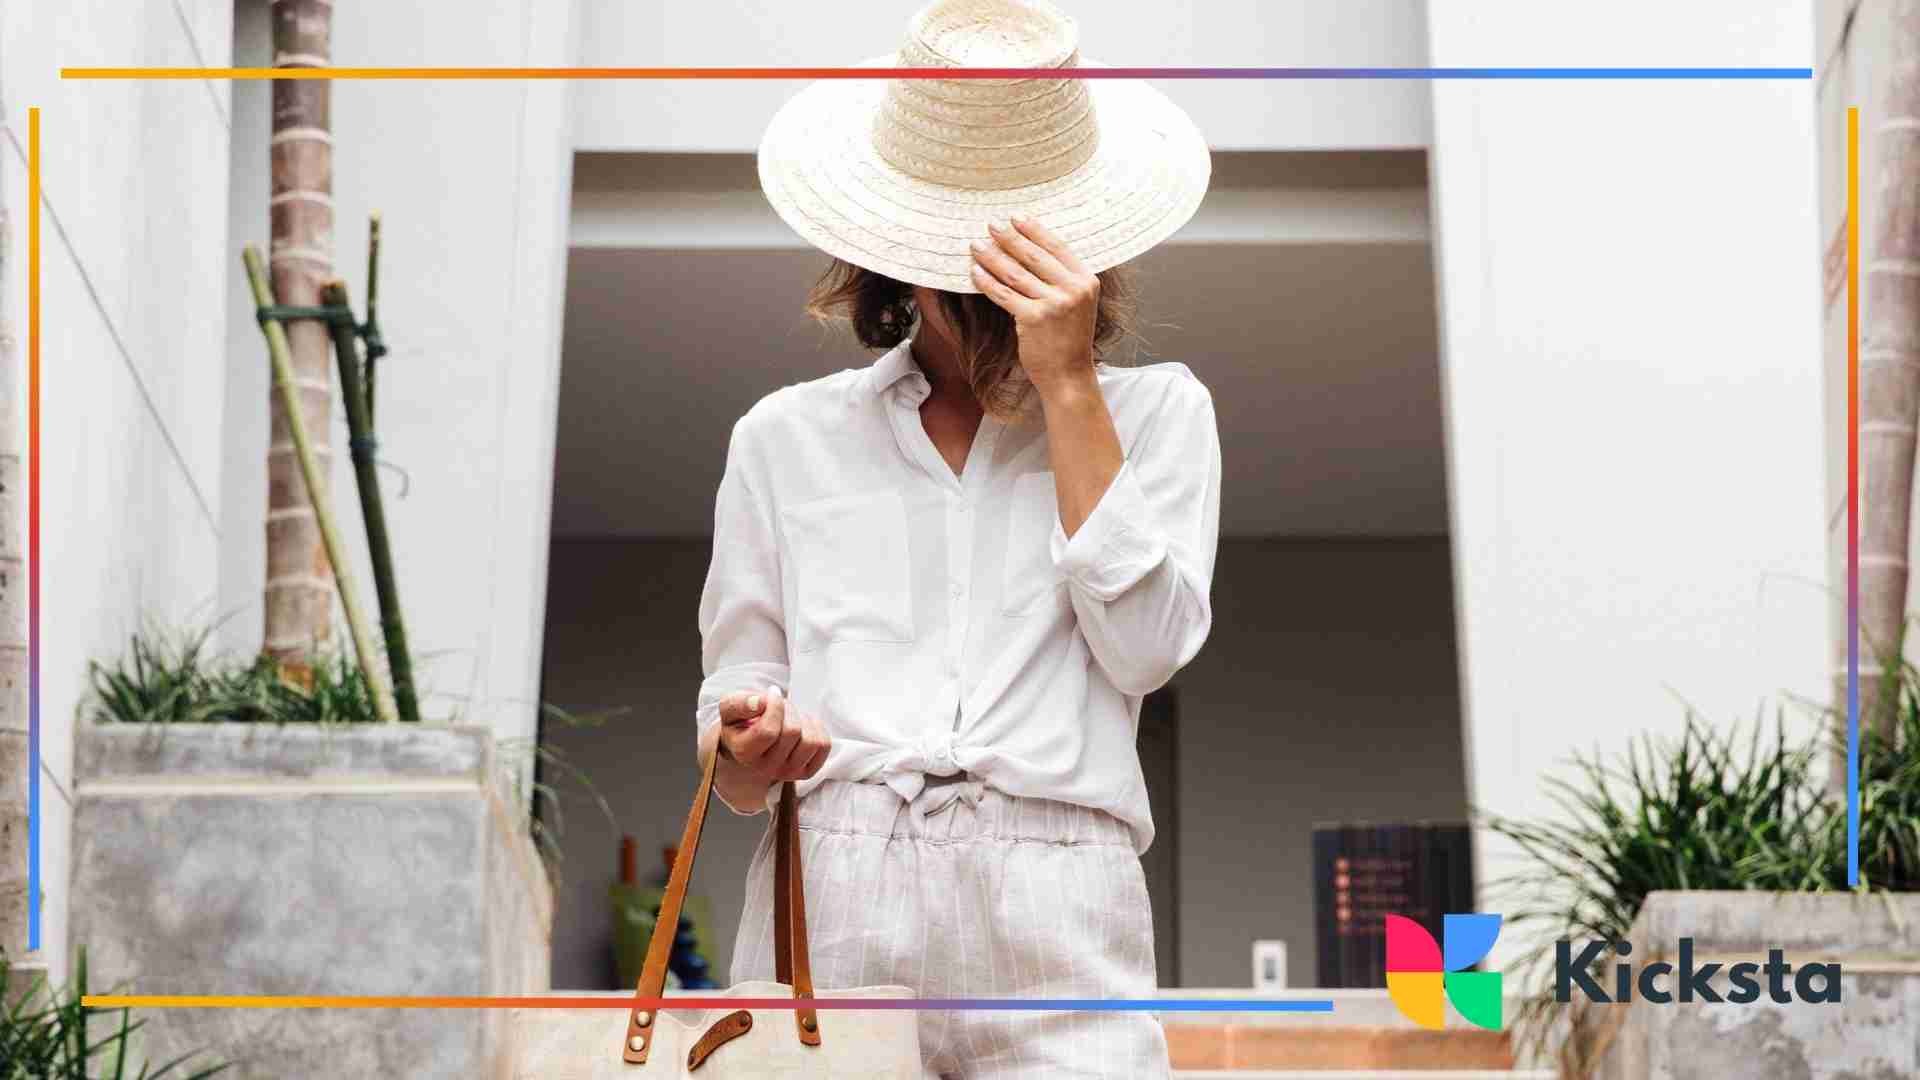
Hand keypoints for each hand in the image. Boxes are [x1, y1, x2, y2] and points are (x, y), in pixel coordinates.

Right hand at [715, 687, 829, 783]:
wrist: (750, 736)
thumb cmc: (742, 720)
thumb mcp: (731, 706)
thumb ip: (740, 703)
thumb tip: (761, 703)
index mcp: (744, 753)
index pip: (768, 731)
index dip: (774, 707)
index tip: (770, 695)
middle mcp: (766, 769)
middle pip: (792, 732)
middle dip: (788, 710)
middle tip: (778, 707)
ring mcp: (788, 773)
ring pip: (811, 741)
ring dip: (803, 720)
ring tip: (789, 717)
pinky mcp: (806, 771)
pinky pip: (824, 745)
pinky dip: (816, 728)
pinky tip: (801, 726)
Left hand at [968, 216, 1099, 395]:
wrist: (1068, 375)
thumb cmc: (1069, 339)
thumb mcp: (1077, 303)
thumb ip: (1062, 279)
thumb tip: (1028, 250)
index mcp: (1086, 281)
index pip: (1057, 247)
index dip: (1035, 230)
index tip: (1017, 217)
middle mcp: (1073, 290)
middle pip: (1034, 256)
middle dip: (1009, 238)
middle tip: (991, 225)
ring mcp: (1054, 305)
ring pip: (1016, 273)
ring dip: (992, 257)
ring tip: (976, 245)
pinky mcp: (1034, 319)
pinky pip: (1004, 294)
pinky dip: (987, 281)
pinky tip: (975, 272)